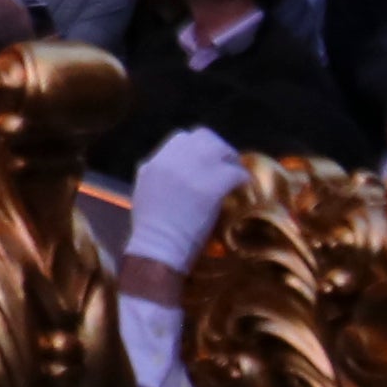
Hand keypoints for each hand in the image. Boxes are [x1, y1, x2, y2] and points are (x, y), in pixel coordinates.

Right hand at [127, 129, 251, 279]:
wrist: (159, 248)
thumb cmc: (150, 228)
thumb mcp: (143, 191)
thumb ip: (153, 173)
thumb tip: (164, 166)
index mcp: (156, 161)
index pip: (182, 138)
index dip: (197, 147)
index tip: (205, 160)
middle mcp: (174, 159)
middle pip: (204, 138)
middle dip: (217, 148)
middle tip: (226, 163)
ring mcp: (194, 171)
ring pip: (221, 150)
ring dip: (231, 160)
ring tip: (236, 174)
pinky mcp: (212, 186)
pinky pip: (235, 172)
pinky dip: (242, 178)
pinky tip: (243, 187)